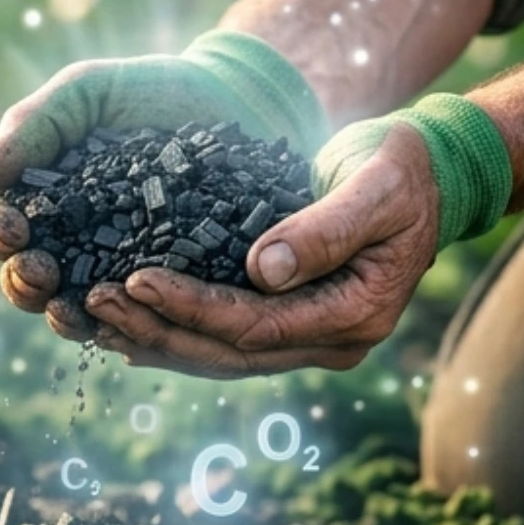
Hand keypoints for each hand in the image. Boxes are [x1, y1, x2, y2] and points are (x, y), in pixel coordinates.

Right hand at [0, 35, 323, 333]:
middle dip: (23, 281)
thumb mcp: (87, 91)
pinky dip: (125, 327)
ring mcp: (117, 268)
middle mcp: (70, 242)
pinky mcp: (167, 284)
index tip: (9, 226)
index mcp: (40, 198)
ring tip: (70, 309)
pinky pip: (138, 316)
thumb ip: (36, 123)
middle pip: (27, 279)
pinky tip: (125, 325)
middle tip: (38, 270)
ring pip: (75, 308)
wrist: (231, 99)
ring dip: (62, 316)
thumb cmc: (147, 90)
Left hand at [73, 122, 441, 375]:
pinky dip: (174, 330)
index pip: (255, 326)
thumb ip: (325, 229)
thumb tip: (263, 270)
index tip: (136, 278)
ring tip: (93, 318)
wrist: (429, 175)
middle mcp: (330, 340)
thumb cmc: (405, 170)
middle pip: (228, 352)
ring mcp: (309, 335)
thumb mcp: (376, 187)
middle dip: (157, 330)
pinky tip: (127, 322)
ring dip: (155, 337)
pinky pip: (224, 336)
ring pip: (219, 354)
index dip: (192, 307)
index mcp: (354, 316)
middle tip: (93, 304)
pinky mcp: (289, 318)